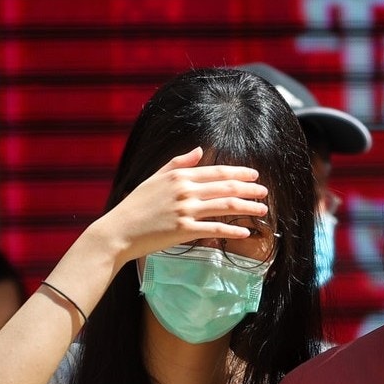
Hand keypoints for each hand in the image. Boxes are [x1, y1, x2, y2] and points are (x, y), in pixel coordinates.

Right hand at [85, 148, 268, 265]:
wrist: (119, 231)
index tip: (255, 176)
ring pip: (225, 205)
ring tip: (262, 210)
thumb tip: (199, 150)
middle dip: (249, 188)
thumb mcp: (155, 178)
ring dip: (247, 207)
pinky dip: (232, 230)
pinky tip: (246, 232)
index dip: (239, 173)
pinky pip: (215, 229)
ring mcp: (185, 210)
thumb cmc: (135, 206)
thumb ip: (178, 163)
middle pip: (226, 186)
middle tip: (265, 192)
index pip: (217, 171)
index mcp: (179, 175)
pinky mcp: (184, 230)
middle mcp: (185, 190)